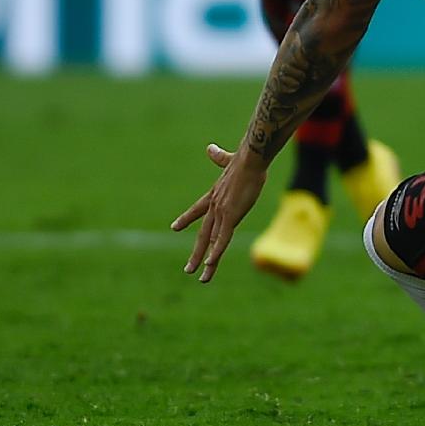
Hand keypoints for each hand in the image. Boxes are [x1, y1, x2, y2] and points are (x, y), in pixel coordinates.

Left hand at [170, 143, 267, 282]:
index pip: (197, 210)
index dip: (186, 219)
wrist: (250, 159)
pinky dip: (216, 252)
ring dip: (206, 261)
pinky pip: (222, 239)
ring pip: (212, 242)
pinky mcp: (230, 216)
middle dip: (196, 253)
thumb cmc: (245, 159)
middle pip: (203, 234)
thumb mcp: (231, 160)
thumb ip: (220, 158)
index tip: (174, 228)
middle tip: (188, 269)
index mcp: (214, 195)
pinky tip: (210, 264)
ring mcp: (221, 212)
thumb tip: (210, 148)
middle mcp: (214, 206)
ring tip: (200, 277)